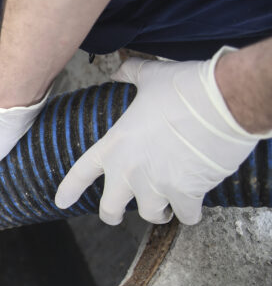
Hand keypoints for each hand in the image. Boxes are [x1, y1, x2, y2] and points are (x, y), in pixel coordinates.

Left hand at [55, 47, 267, 224]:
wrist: (223, 102)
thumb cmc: (185, 88)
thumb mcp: (150, 77)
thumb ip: (130, 75)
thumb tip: (118, 69)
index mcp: (114, 145)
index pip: (81, 172)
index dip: (69, 190)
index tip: (61, 202)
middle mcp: (129, 170)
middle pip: (109, 209)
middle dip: (112, 215)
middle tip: (118, 216)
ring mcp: (156, 185)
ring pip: (150, 215)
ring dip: (157, 212)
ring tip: (164, 206)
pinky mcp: (185, 194)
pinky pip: (186, 215)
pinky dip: (190, 213)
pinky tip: (193, 206)